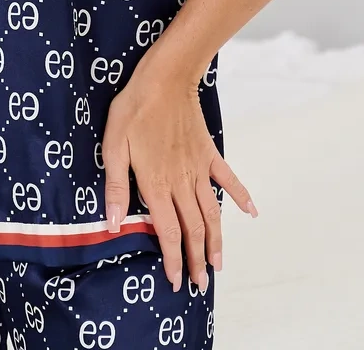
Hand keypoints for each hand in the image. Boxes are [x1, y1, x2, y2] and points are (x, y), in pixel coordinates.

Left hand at [101, 54, 257, 292]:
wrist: (165, 78)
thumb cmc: (134, 109)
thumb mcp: (113, 145)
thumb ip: (116, 186)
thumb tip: (113, 223)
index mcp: (156, 183)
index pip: (168, 231)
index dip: (172, 258)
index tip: (176, 281)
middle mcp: (181, 181)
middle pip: (192, 228)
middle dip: (196, 259)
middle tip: (201, 285)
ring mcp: (198, 167)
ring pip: (211, 212)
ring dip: (216, 240)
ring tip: (219, 264)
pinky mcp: (209, 152)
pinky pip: (228, 178)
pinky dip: (241, 196)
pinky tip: (251, 212)